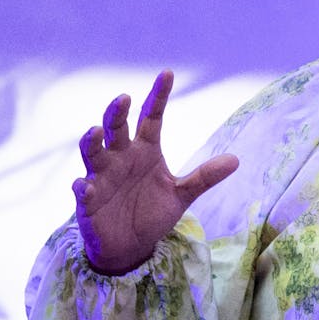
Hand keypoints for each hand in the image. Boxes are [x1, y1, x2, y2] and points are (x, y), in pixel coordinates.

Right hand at [74, 70, 238, 274]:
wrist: (130, 246)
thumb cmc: (152, 213)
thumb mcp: (181, 195)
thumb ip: (204, 177)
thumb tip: (236, 160)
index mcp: (145, 150)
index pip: (152, 117)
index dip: (159, 96)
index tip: (167, 73)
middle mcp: (121, 157)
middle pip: (116, 128)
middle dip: (116, 113)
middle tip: (124, 98)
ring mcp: (102, 176)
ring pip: (92, 152)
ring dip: (91, 141)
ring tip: (95, 131)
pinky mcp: (89, 200)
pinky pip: (82, 190)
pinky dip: (82, 187)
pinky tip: (85, 186)